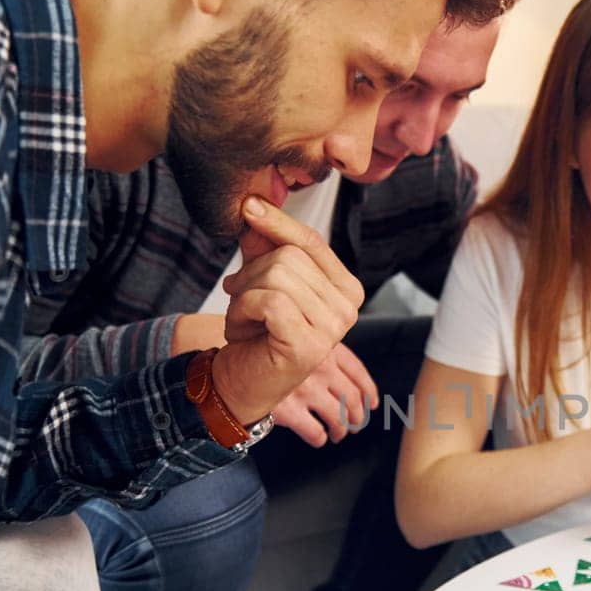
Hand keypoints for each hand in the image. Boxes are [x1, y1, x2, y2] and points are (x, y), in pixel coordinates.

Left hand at [212, 197, 364, 423]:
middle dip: (251, 274)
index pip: (312, 242)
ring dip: (244, 296)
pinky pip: (268, 300)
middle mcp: (349, 308)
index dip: (278, 222)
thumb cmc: (256, 333)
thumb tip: (256, 207)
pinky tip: (243, 330)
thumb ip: (264, 247)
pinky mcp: (311, 344)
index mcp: (346, 289)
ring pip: (277, 276)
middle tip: (241, 301)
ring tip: (244, 319)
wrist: (243, 383)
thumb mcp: (260, 281)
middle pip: (290, 257)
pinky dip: (243, 310)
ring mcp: (334, 328)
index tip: (248, 207)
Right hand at [272, 342, 379, 446]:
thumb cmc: (264, 358)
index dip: (369, 392)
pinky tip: (318, 437)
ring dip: (342, 430)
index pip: (358, 373)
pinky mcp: (289, 412)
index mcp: (324, 351)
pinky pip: (316, 432)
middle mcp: (318, 369)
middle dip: (358, 416)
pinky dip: (320, 438)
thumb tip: (348, 376)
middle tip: (356, 423)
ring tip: (339, 433)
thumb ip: (321, 352)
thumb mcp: (297, 343)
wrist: (231, 370)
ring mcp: (304, 391)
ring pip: (339, 418)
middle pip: (353, 399)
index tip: (372, 403)